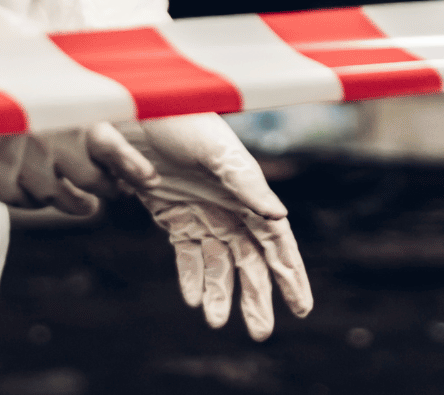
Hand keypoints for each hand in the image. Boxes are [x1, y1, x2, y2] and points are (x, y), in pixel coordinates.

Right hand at [0, 0, 132, 218]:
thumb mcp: (49, 50)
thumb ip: (79, 79)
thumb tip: (114, 88)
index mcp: (69, 106)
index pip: (114, 152)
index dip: (133, 170)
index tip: (147, 180)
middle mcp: (48, 138)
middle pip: (91, 180)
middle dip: (109, 186)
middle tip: (118, 188)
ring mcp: (15, 157)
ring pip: (57, 197)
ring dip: (76, 203)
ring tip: (87, 204)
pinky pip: (18, 199)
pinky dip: (34, 201)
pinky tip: (42, 196)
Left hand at [104, 114, 315, 340]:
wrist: (141, 111)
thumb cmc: (187, 122)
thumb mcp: (219, 153)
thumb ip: (248, 185)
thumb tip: (280, 216)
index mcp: (250, 194)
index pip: (277, 243)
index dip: (290, 275)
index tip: (302, 308)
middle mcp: (231, 209)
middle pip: (250, 263)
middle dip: (257, 298)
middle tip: (259, 332)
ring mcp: (203, 214)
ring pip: (218, 265)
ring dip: (220, 294)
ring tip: (215, 322)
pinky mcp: (174, 216)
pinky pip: (187, 256)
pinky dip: (191, 278)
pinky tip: (192, 299)